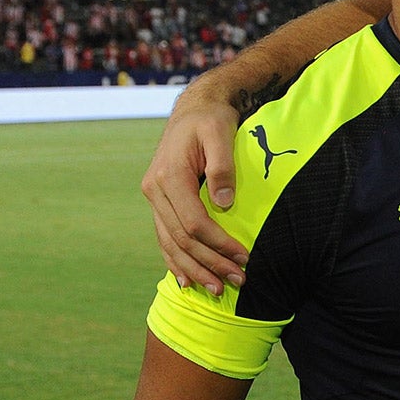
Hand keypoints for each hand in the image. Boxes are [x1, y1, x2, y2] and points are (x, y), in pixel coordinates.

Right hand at [142, 93, 246, 293]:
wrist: (194, 109)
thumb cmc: (212, 119)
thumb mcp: (220, 133)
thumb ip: (223, 166)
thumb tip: (225, 203)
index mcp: (170, 176)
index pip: (194, 222)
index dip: (219, 244)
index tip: (244, 257)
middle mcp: (155, 190)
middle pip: (182, 238)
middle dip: (210, 263)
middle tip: (238, 281)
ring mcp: (154, 197)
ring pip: (170, 243)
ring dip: (193, 269)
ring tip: (216, 290)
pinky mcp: (159, 201)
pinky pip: (164, 237)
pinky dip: (174, 260)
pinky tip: (186, 280)